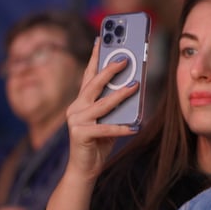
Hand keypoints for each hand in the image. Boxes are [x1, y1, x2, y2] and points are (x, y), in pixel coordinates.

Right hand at [64, 40, 140, 180]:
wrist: (84, 170)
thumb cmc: (98, 143)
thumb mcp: (107, 120)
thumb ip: (114, 106)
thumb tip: (133, 88)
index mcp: (80, 101)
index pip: (88, 75)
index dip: (95, 57)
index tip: (101, 39)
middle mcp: (75, 108)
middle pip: (94, 84)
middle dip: (110, 69)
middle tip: (125, 59)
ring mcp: (76, 121)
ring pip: (102, 104)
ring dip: (120, 94)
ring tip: (135, 85)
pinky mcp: (80, 134)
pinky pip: (106, 129)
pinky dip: (121, 128)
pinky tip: (135, 127)